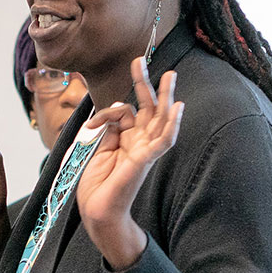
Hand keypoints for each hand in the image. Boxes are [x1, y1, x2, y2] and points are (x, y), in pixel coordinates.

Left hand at [77, 58, 183, 269]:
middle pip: (146, 109)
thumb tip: (113, 111)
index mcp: (126, 141)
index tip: (93, 120)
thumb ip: (108, 131)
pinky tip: (178, 108)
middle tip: (142, 60)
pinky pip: (163, 140)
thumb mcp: (98, 151)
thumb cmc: (97, 187)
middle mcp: (138, 144)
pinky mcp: (146, 160)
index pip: (124, 113)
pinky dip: (171, 124)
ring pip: (160, 119)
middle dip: (144, 84)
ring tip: (170, 75)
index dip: (108, 110)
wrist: (97, 212)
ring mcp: (144, 151)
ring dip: (165, 96)